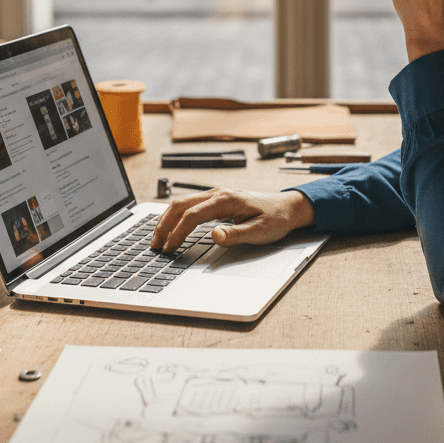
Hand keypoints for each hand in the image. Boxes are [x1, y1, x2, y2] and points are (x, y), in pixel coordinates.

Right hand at [149, 188, 314, 251]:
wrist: (288, 208)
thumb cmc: (275, 219)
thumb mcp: (259, 231)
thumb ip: (235, 234)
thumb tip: (214, 235)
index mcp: (226, 199)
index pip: (192, 215)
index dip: (177, 233)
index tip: (168, 249)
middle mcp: (218, 193)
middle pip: (181, 205)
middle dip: (165, 225)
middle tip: (155, 245)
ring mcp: (216, 195)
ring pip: (183, 203)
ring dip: (168, 219)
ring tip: (159, 238)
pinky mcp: (217, 199)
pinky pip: (190, 204)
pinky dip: (176, 216)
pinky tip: (172, 227)